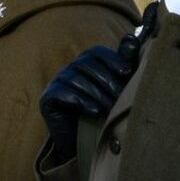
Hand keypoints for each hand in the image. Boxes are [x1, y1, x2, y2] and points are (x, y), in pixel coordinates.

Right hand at [39, 45, 134, 162]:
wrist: (85, 142)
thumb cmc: (106, 111)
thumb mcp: (118, 86)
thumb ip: (125, 61)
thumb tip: (132, 38)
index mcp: (86, 61)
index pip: (97, 52)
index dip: (113, 59)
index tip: (128, 72)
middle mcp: (70, 68)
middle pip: (88, 65)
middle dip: (108, 81)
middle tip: (122, 96)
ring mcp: (57, 82)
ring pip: (77, 79)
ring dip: (97, 94)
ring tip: (111, 107)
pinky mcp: (47, 98)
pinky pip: (63, 93)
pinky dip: (81, 101)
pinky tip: (95, 112)